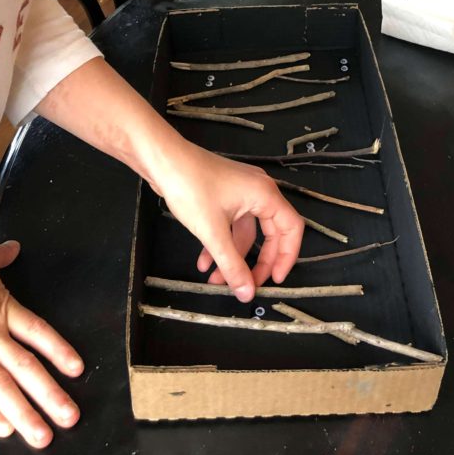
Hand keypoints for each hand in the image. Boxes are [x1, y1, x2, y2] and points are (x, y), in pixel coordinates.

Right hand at [0, 222, 83, 447]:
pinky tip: (4, 428)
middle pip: (26, 368)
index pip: (38, 333)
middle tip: (70, 417)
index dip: (59, 351)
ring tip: (42, 435)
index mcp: (1, 308)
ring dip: (24, 413)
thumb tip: (12, 249)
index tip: (77, 370)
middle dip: (50, 395)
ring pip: (2, 386)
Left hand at [148, 139, 304, 301]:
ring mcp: (240, 191)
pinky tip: (204, 262)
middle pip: (270, 232)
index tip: (275, 280)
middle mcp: (258, 190)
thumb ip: (232, 265)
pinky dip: (221, 243)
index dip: (287, 257)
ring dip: (233, 256)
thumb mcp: (213, 232)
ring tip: (216, 280)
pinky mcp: (224, 193)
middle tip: (247, 285)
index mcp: (265, 194)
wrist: (162, 160)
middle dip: (257, 262)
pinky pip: (230, 224)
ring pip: (246, 231)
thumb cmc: (190, 187)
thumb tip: (248, 294)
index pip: (291, 228)